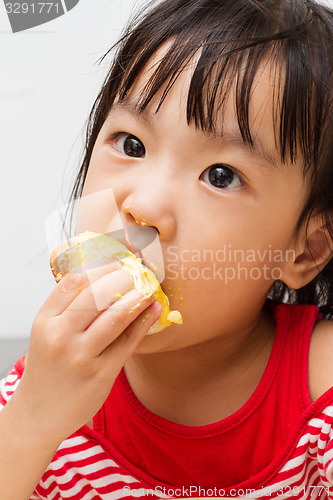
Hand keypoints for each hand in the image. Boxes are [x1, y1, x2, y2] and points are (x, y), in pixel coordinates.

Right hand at [14, 262, 160, 444]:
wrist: (39, 413)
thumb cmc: (47, 367)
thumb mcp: (46, 332)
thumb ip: (67, 307)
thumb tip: (102, 278)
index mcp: (45, 321)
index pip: (74, 282)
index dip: (100, 268)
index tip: (117, 261)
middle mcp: (61, 337)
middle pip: (97, 295)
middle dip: (122, 277)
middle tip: (138, 269)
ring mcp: (82, 357)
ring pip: (116, 316)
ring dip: (138, 297)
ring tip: (149, 287)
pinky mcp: (102, 374)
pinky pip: (129, 342)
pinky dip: (144, 322)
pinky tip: (154, 310)